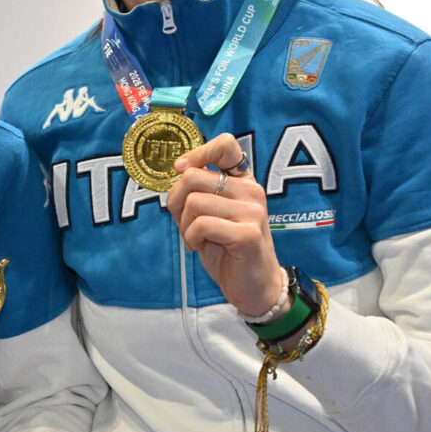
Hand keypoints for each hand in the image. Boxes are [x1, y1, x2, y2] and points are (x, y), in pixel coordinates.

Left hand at [168, 133, 284, 315]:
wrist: (253, 286)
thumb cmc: (227, 250)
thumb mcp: (207, 214)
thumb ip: (195, 192)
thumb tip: (178, 169)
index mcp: (243, 182)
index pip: (226, 145)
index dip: (198, 153)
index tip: (181, 169)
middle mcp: (252, 191)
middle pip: (193, 177)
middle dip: (177, 202)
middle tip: (187, 223)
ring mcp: (252, 211)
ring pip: (193, 202)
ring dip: (184, 225)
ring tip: (198, 239)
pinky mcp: (247, 234)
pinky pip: (200, 225)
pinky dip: (191, 238)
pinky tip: (202, 247)